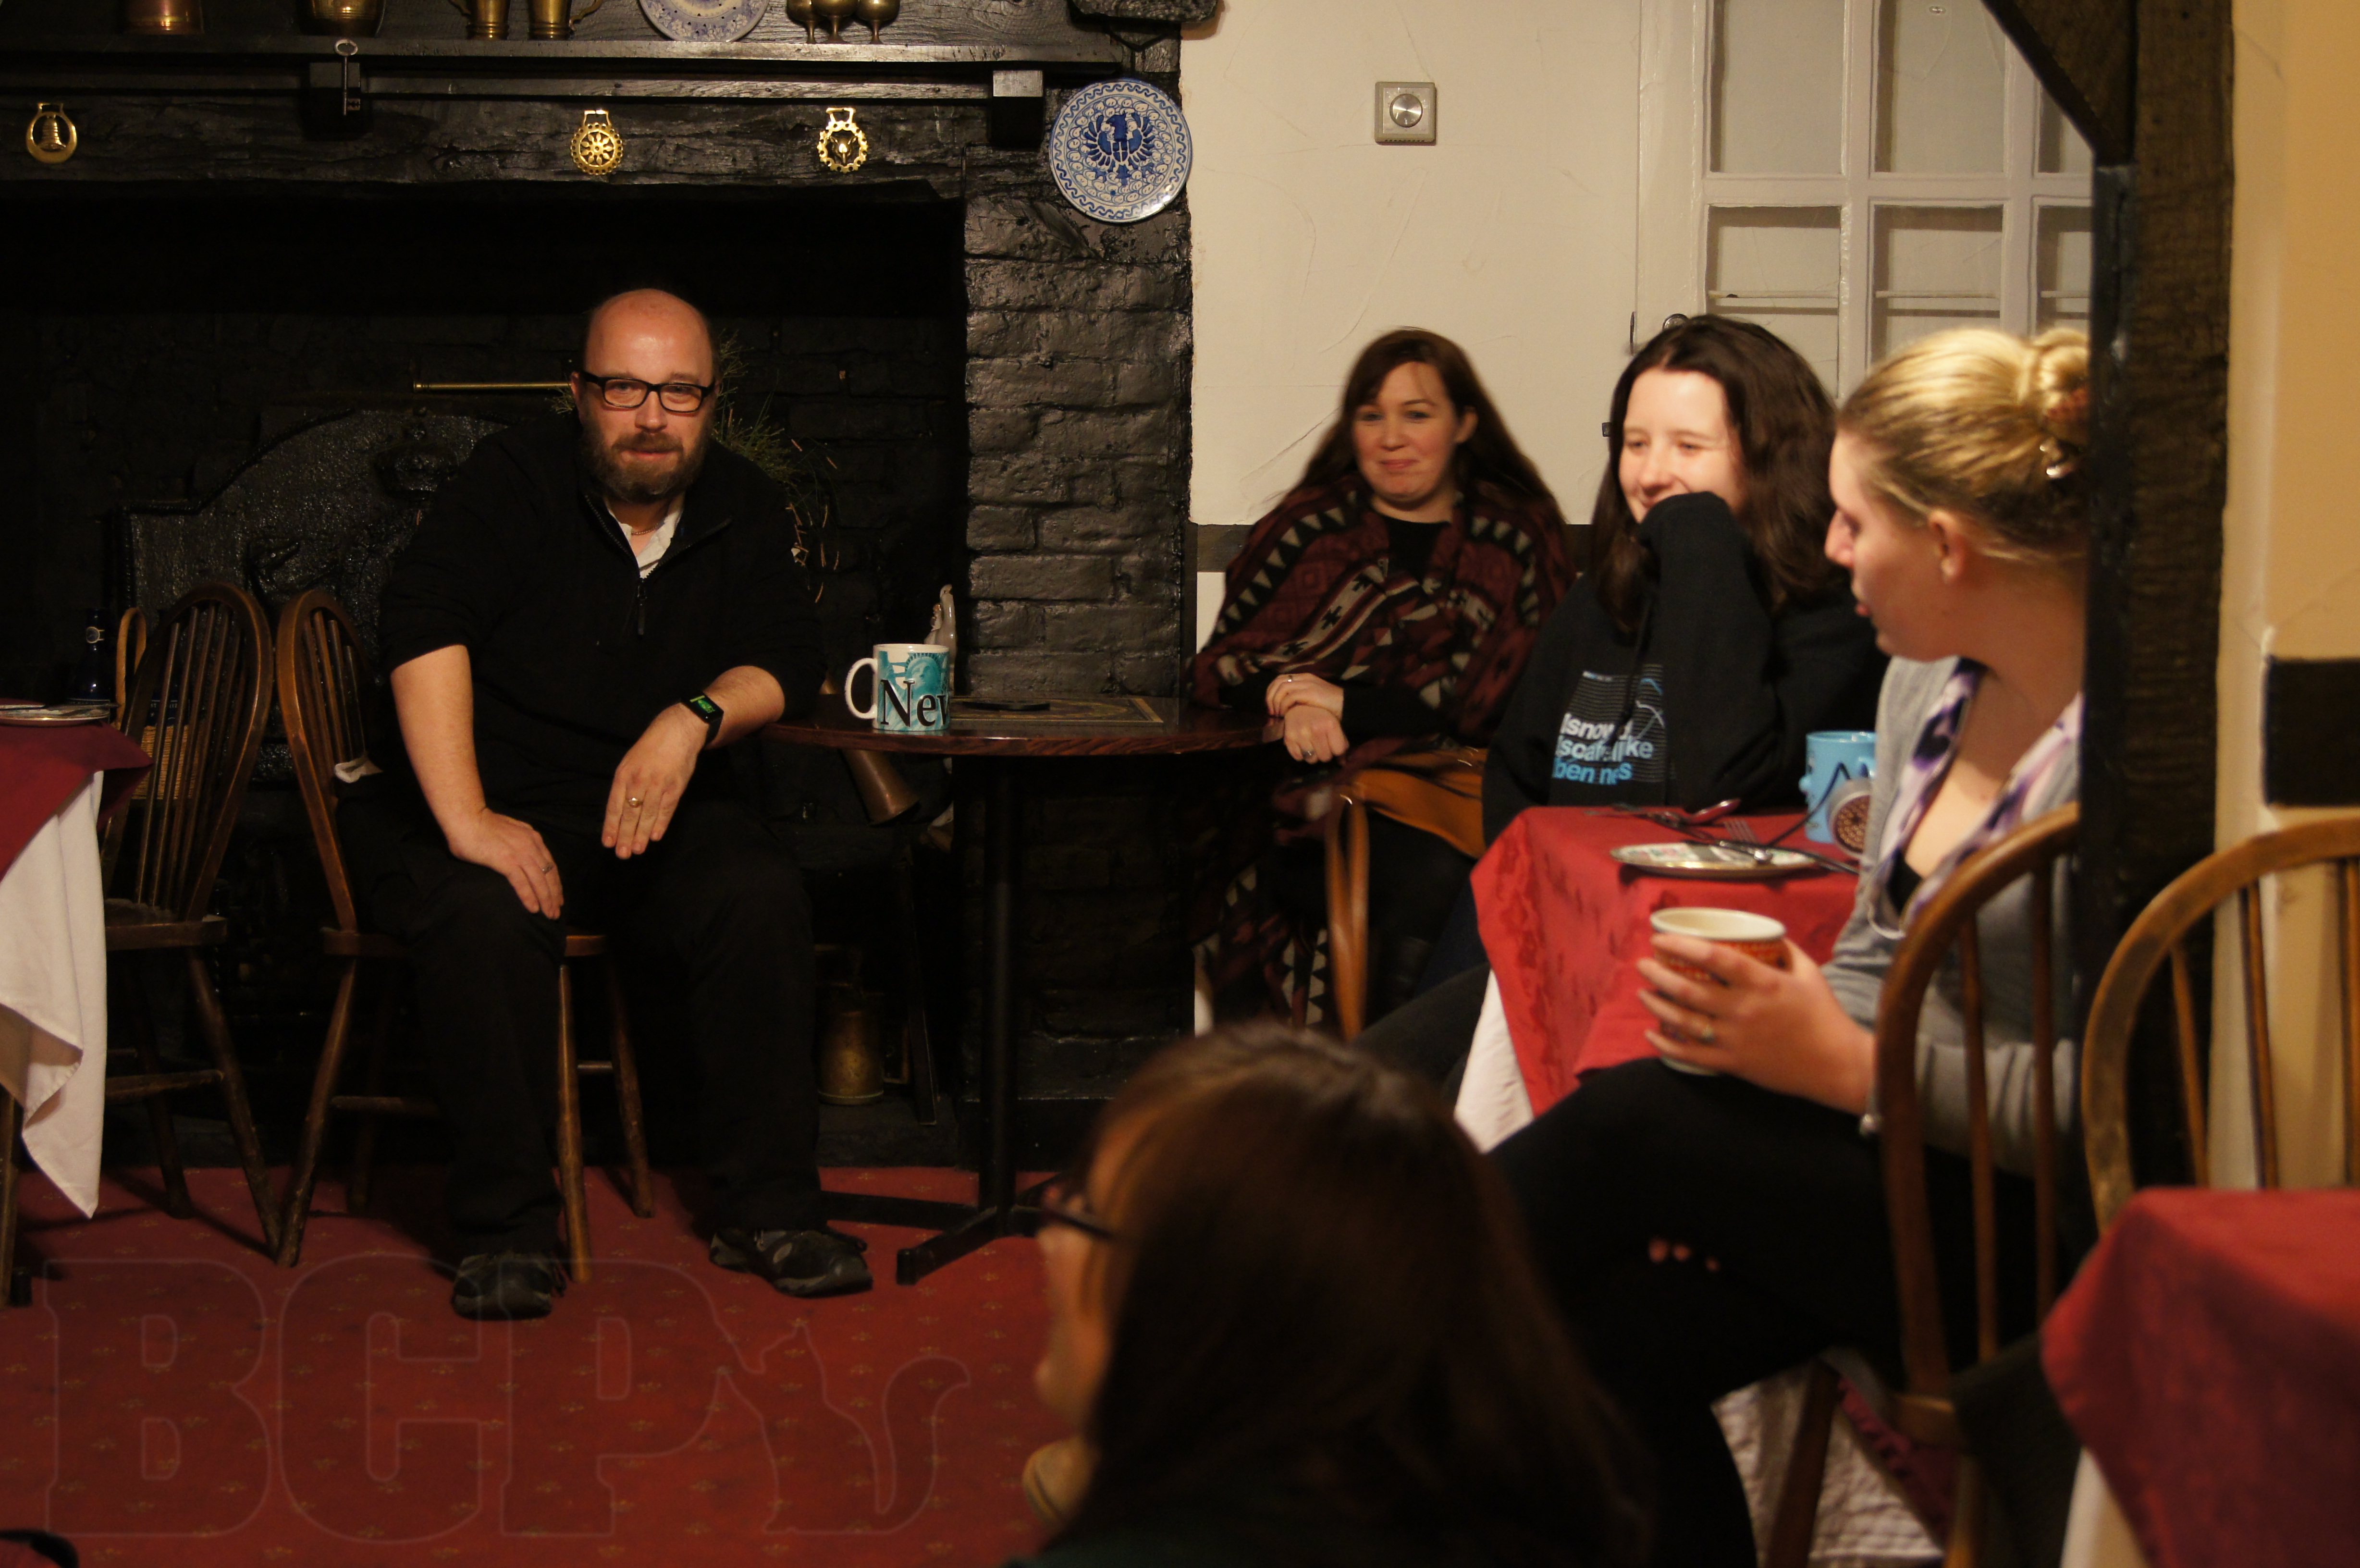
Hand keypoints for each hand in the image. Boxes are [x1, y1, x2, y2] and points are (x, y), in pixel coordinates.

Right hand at [446, 807, 563, 918]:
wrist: (466, 818)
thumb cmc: (482, 825)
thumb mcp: (510, 831)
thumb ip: (520, 842)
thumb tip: (521, 854)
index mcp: (533, 838)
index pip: (551, 864)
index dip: (556, 883)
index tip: (558, 897)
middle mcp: (532, 845)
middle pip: (549, 875)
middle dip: (555, 895)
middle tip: (556, 912)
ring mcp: (520, 853)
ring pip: (540, 881)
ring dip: (546, 900)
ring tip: (549, 915)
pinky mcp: (507, 861)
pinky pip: (522, 883)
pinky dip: (529, 897)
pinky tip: (533, 908)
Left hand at [604, 705, 706, 858]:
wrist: (677, 732)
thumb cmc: (650, 748)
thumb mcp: (629, 762)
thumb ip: (625, 785)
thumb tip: (620, 812)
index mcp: (624, 775)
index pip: (614, 806)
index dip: (611, 826)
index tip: (608, 843)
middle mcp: (639, 781)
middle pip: (629, 814)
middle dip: (624, 835)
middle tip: (621, 854)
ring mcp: (658, 784)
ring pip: (647, 815)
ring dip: (641, 834)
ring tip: (636, 850)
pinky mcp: (676, 787)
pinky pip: (666, 809)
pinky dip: (661, 824)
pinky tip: (655, 837)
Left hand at [1266, 672, 1344, 719]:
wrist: (1349, 706)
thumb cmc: (1331, 707)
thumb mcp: (1312, 700)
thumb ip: (1299, 700)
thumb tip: (1284, 709)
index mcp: (1304, 678)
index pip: (1280, 679)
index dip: (1271, 692)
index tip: (1271, 707)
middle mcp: (1304, 678)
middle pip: (1277, 682)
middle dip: (1270, 697)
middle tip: (1271, 712)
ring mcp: (1307, 684)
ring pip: (1281, 688)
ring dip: (1275, 703)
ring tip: (1277, 715)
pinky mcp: (1310, 692)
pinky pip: (1289, 697)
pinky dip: (1283, 707)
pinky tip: (1285, 715)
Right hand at [1281, 704, 1349, 764]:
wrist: (1297, 706)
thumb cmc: (1319, 716)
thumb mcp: (1334, 724)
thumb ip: (1342, 743)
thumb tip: (1343, 763)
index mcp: (1330, 724)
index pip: (1339, 750)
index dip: (1336, 749)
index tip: (1332, 744)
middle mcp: (1316, 729)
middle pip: (1325, 757)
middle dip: (1324, 753)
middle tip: (1321, 744)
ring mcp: (1301, 734)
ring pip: (1312, 759)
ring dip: (1313, 755)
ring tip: (1311, 744)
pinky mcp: (1289, 738)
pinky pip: (1298, 757)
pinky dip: (1301, 754)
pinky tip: (1302, 744)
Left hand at [1633, 936, 1875, 1111]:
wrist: (1837, 1064)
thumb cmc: (1824, 1015)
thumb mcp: (1809, 973)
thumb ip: (1785, 950)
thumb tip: (1762, 933)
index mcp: (1762, 982)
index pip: (1713, 957)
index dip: (1681, 945)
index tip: (1661, 939)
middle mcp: (1743, 1009)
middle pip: (1688, 987)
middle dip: (1658, 973)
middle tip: (1643, 964)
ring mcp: (1735, 1038)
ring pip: (1683, 1020)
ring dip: (1657, 1004)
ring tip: (1643, 992)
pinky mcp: (1733, 1064)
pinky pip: (1691, 1054)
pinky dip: (1667, 1044)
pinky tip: (1652, 1033)